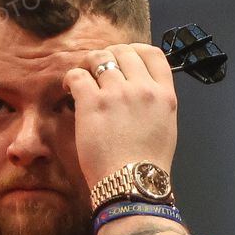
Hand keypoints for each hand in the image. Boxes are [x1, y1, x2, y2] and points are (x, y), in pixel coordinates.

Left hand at [62, 42, 177, 191]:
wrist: (132, 184)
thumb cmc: (146, 165)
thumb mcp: (166, 127)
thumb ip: (156, 102)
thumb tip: (141, 88)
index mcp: (164, 95)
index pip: (153, 54)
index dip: (135, 50)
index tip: (123, 58)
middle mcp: (143, 89)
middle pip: (123, 52)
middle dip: (108, 55)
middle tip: (97, 68)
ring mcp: (118, 94)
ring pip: (99, 58)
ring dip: (87, 64)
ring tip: (82, 77)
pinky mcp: (93, 103)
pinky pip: (78, 75)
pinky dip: (71, 78)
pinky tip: (69, 88)